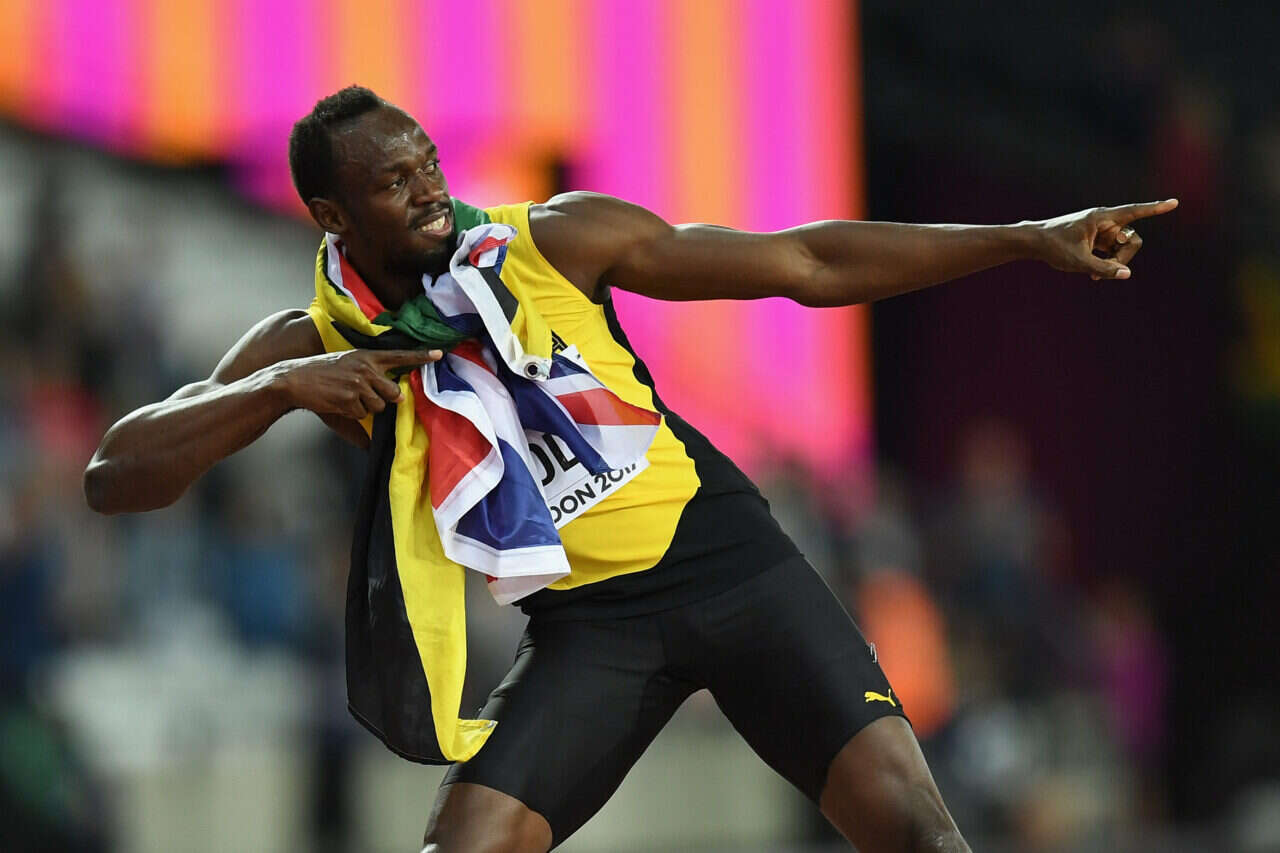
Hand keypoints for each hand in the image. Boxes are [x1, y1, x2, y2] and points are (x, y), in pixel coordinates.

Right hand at [274, 348, 442, 418]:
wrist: (294, 378)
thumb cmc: (322, 373)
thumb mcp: (348, 364)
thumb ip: (372, 375)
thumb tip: (397, 398)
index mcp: (366, 356)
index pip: (399, 356)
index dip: (420, 357)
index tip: (439, 354)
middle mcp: (366, 368)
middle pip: (393, 393)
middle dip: (384, 399)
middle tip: (363, 394)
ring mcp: (358, 384)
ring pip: (379, 407)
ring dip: (365, 407)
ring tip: (345, 396)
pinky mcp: (350, 399)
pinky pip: (362, 414)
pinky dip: (352, 413)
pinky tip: (338, 402)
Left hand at [1032, 199, 1177, 280]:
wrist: (1033, 243)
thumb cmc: (1053, 247)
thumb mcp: (1078, 261)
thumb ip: (1103, 269)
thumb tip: (1127, 274)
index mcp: (1102, 218)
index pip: (1134, 211)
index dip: (1155, 209)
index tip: (1174, 203)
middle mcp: (1106, 222)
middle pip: (1132, 240)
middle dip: (1124, 258)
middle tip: (1106, 272)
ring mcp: (1102, 232)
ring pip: (1123, 249)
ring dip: (1114, 264)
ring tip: (1095, 275)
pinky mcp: (1098, 241)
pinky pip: (1113, 253)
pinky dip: (1107, 264)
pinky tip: (1093, 275)